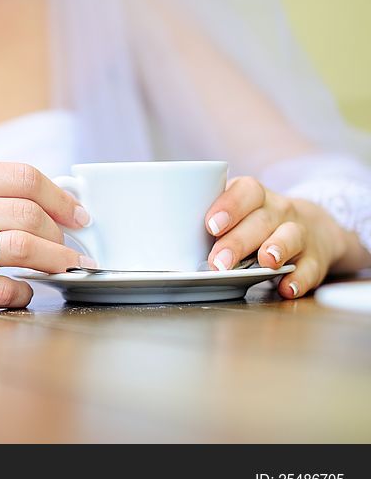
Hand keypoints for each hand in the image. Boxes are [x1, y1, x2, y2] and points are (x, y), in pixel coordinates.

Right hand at [0, 161, 90, 312]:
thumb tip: (37, 203)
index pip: (22, 176)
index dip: (60, 196)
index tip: (78, 213)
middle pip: (28, 214)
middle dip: (61, 234)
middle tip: (72, 247)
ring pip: (21, 249)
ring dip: (54, 261)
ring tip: (64, 267)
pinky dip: (23, 292)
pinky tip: (23, 291)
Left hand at [204, 176, 354, 297]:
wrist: (312, 227)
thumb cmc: (254, 221)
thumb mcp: (236, 212)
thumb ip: (209, 222)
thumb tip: (162, 240)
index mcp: (254, 196)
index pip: (246, 191)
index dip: (229, 206)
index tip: (210, 225)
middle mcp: (278, 210)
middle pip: (260, 221)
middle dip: (238, 241)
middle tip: (218, 262)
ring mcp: (299, 233)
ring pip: (290, 236)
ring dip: (277, 249)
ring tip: (264, 262)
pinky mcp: (315, 258)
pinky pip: (310, 267)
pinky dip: (300, 278)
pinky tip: (287, 287)